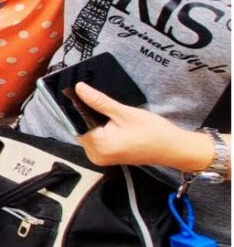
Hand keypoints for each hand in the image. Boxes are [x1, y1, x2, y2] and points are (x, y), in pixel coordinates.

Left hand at [75, 83, 213, 170]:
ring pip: (86, 132)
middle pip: (79, 128)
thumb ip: (98, 101)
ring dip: (91, 119)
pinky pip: (95, 137)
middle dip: (84, 113)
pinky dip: (98, 127)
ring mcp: (100, 157)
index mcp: (99, 146)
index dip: (74, 107)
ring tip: (103, 108)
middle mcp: (96, 155)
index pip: (74, 123)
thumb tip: (78, 88)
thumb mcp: (124, 112)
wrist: (174, 149)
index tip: (71, 92)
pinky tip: (106, 118)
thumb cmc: (154, 132)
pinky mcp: (106, 155)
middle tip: (89, 96)